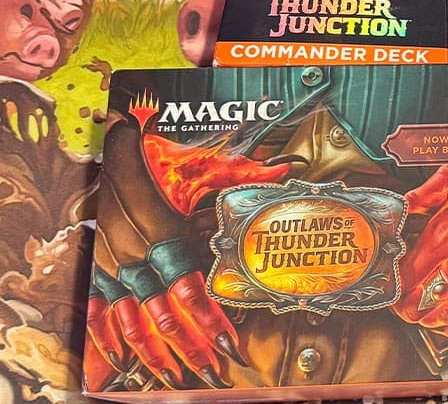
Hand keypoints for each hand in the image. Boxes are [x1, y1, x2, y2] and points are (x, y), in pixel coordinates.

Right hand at [84, 123, 246, 389]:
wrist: (103, 142)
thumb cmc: (156, 154)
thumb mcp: (198, 163)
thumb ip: (240, 173)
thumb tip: (281, 171)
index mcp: (161, 232)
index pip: (188, 287)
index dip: (209, 319)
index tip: (229, 344)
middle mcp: (134, 254)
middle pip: (163, 314)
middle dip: (189, 348)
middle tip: (212, 372)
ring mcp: (109, 265)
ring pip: (132, 320)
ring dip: (155, 353)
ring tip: (178, 377)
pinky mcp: (93, 267)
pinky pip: (97, 311)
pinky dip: (106, 342)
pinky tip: (120, 367)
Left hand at [393, 165, 447, 341]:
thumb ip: (422, 194)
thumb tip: (401, 207)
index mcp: (444, 233)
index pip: (405, 277)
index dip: (393, 290)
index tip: (391, 291)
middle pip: (420, 300)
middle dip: (408, 307)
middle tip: (404, 307)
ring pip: (446, 314)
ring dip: (429, 320)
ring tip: (424, 316)